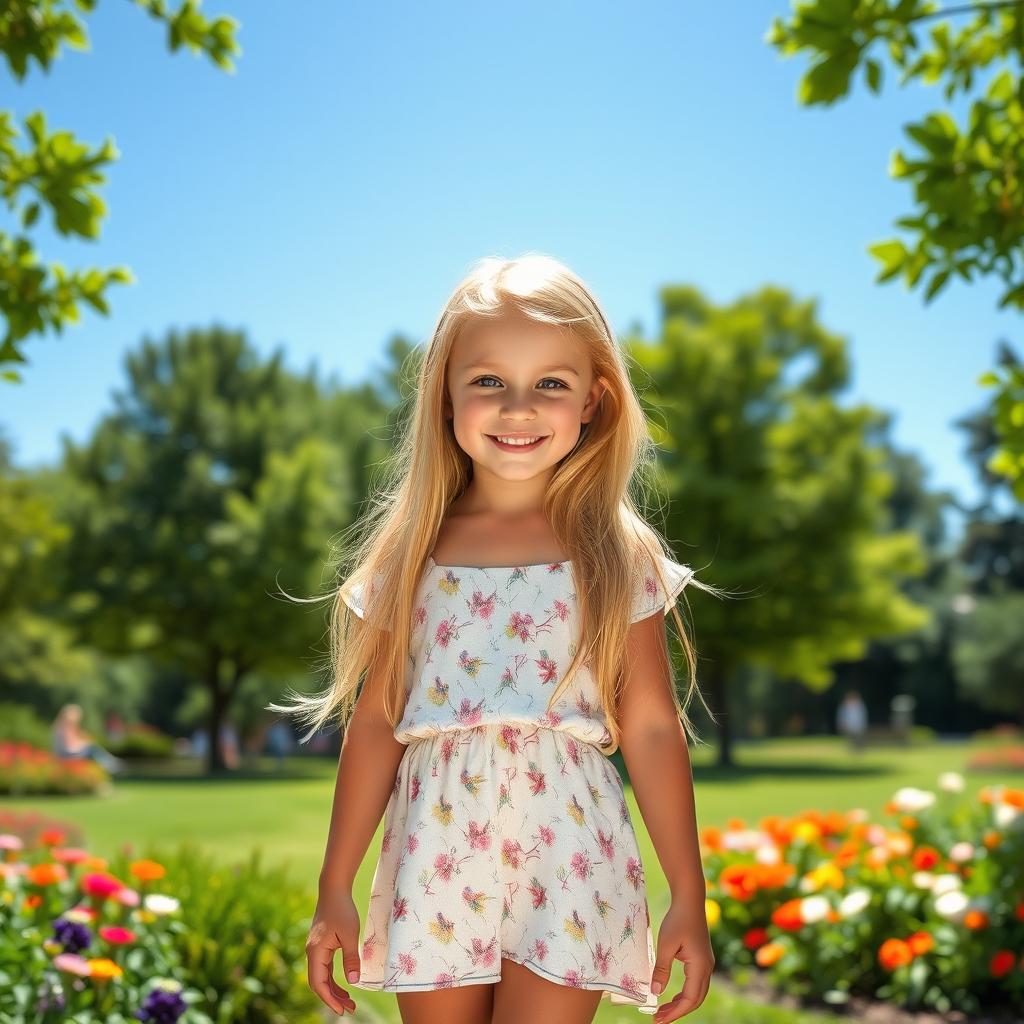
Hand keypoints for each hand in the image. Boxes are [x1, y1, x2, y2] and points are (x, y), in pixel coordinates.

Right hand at [306, 889, 361, 1016]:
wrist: (334, 889)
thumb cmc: (342, 909)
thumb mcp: (350, 935)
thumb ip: (351, 959)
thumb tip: (353, 982)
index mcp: (316, 952)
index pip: (319, 984)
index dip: (330, 999)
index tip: (342, 1011)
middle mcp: (312, 953)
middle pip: (319, 983)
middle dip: (333, 998)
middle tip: (350, 1008)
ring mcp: (315, 949)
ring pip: (322, 976)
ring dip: (334, 989)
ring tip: (350, 1001)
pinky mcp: (320, 945)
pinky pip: (325, 968)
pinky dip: (333, 978)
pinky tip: (345, 983)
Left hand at [649, 897, 714, 1021]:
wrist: (690, 901)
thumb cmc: (677, 920)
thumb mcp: (666, 944)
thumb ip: (661, 969)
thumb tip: (655, 992)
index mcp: (700, 966)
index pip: (689, 999)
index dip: (674, 1012)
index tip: (659, 1020)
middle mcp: (707, 968)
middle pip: (695, 1000)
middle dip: (678, 1012)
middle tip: (658, 1019)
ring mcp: (706, 964)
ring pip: (697, 993)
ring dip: (681, 1004)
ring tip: (663, 1011)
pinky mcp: (702, 959)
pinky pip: (696, 984)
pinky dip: (685, 994)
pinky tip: (673, 997)